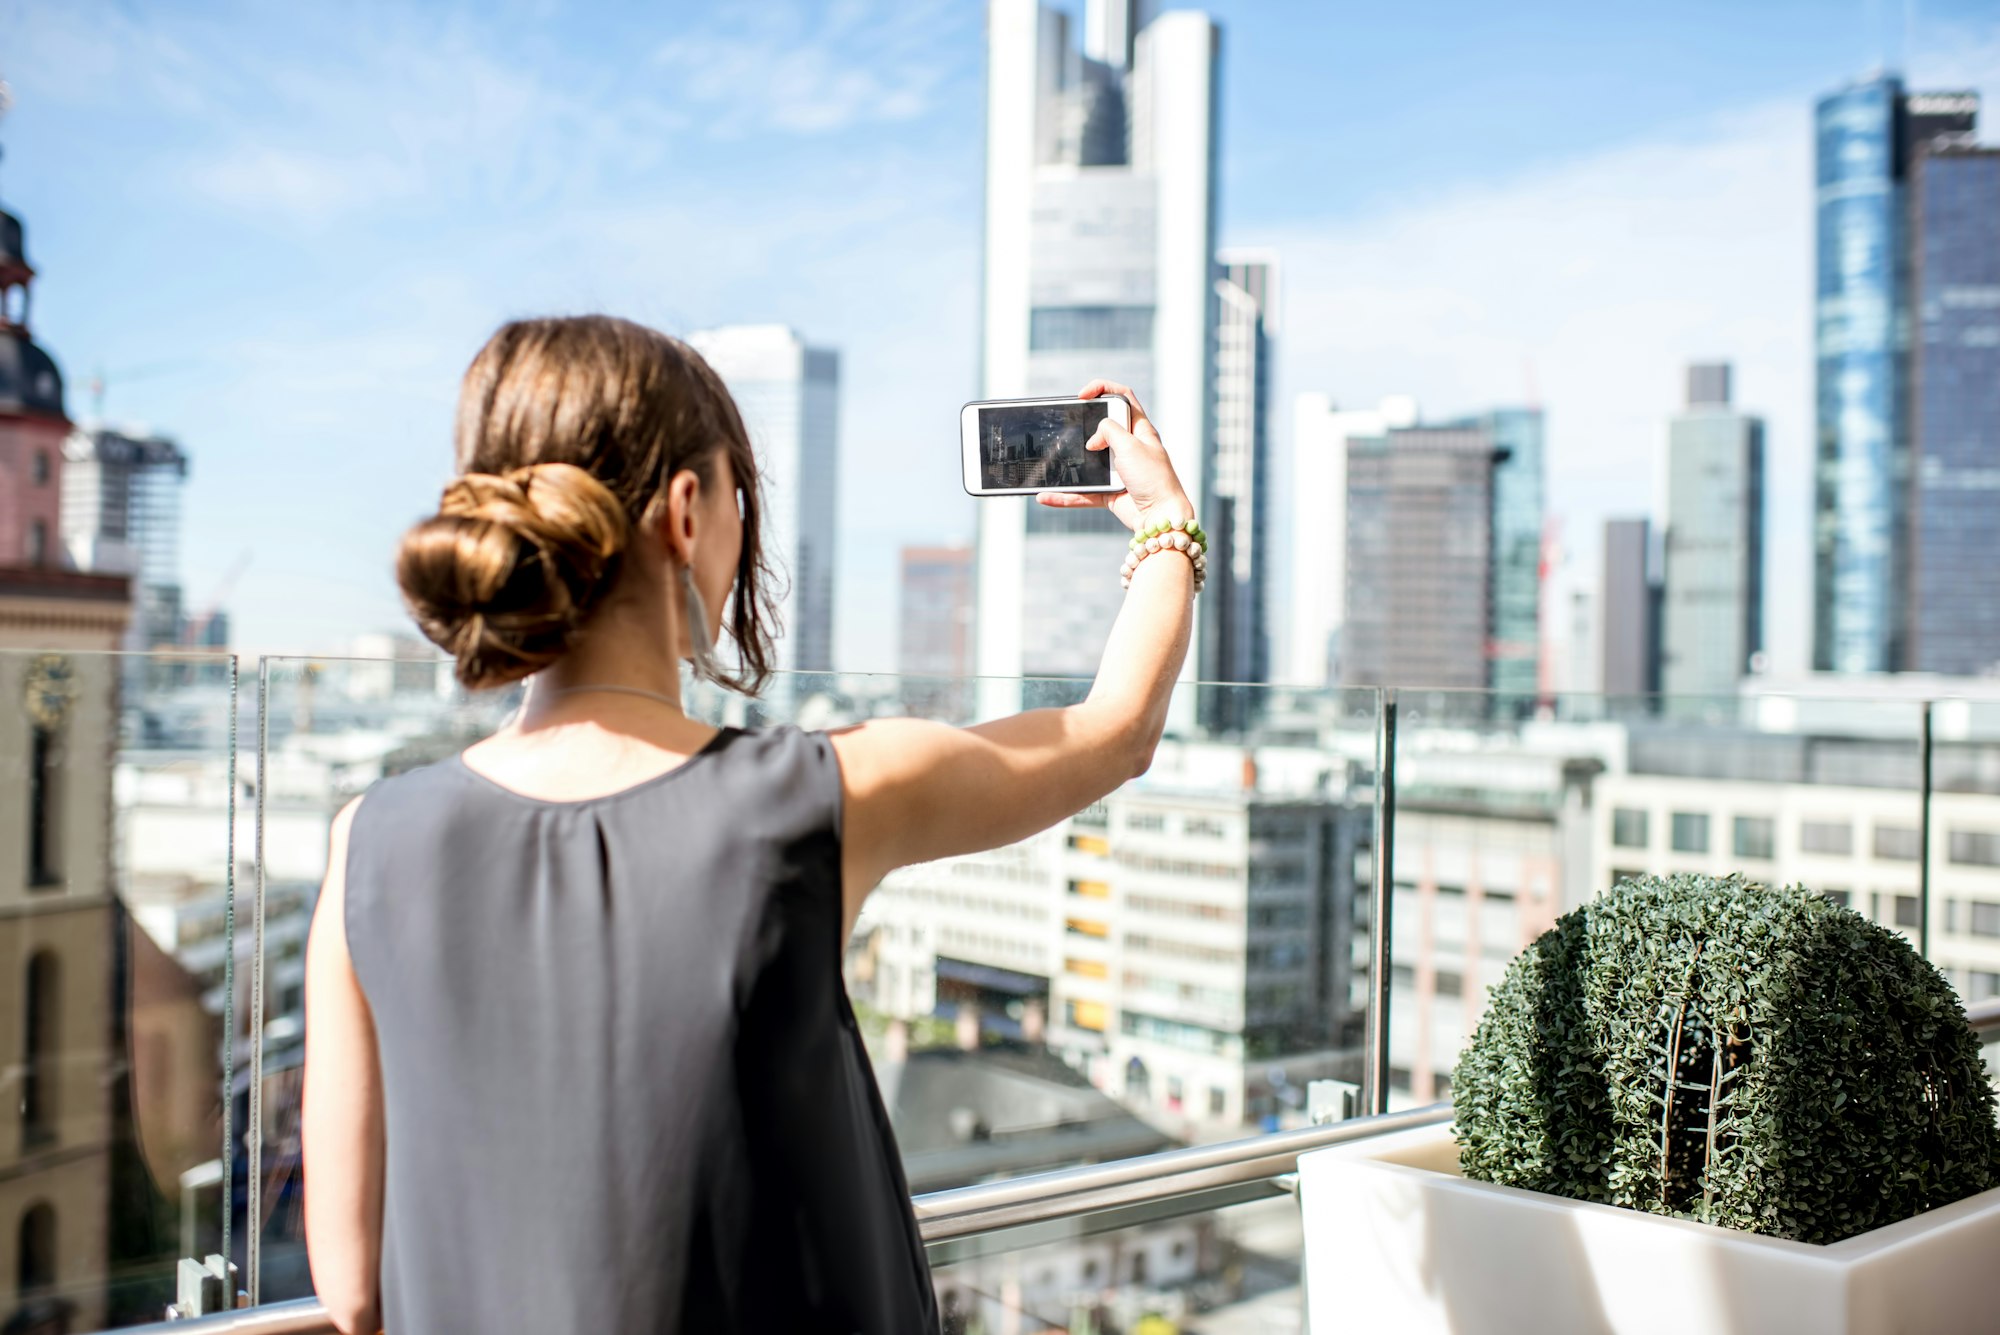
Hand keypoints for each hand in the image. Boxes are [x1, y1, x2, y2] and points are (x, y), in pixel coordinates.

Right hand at [1036, 380, 1194, 533]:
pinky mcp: (1110, 492)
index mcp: (1140, 430)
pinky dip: (1065, 496)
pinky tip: (1047, 496)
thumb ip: (1109, 431)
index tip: (1083, 395)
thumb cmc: (1154, 479)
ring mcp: (1119, 470)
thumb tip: (1093, 440)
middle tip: (1068, 426)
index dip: (1103, 389)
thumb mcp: (1130, 445)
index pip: (1123, 398)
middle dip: (1084, 425)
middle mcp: (1129, 448)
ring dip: (1070, 464)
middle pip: (1102, 427)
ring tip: (1053, 460)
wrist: (1160, 518)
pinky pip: (1083, 493)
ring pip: (1088, 462)